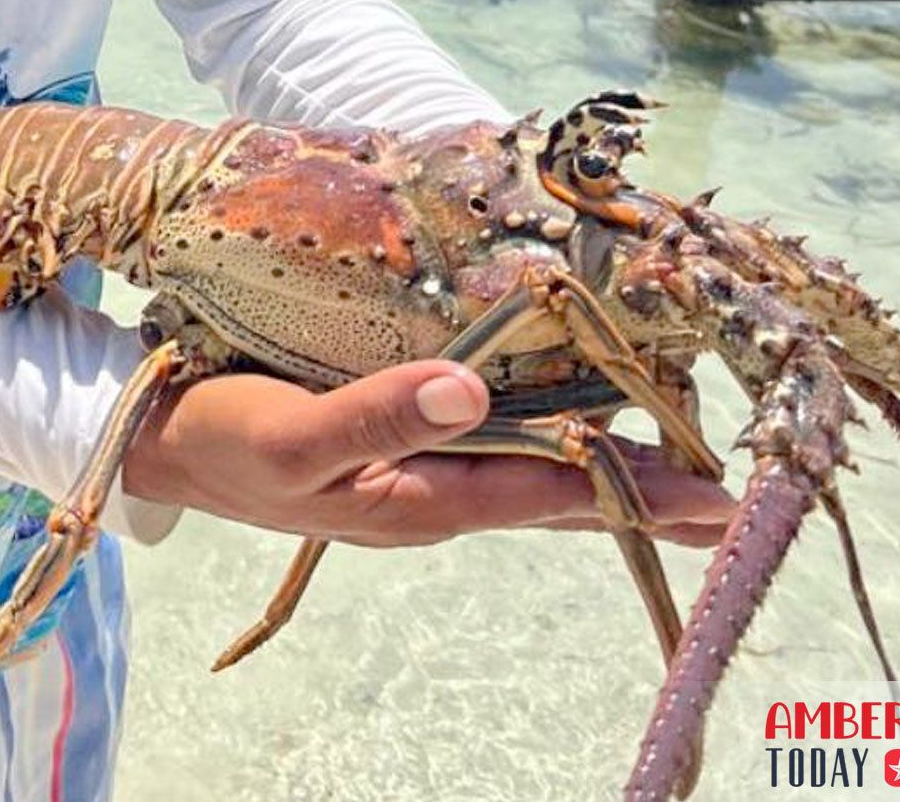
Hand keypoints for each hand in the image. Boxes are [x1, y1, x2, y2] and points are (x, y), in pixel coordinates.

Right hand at [122, 359, 735, 547]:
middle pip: (561, 503)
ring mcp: (421, 479)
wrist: (165, 446)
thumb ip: (376, 417)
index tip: (721, 501)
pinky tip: (575, 436)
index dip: (636, 492)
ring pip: (537, 483)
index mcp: (420, 498)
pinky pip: (501, 456)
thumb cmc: (223, 439)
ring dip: (608, 482)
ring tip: (679, 485)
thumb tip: (473, 391)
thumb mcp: (289, 438)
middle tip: (734, 509)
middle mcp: (436, 495)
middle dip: (645, 504)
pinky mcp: (404, 454)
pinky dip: (554, 449)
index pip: (550, 493)